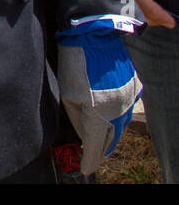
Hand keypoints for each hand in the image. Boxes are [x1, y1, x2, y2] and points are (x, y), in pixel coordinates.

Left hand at [58, 23, 142, 173]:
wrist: (95, 36)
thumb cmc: (75, 63)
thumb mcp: (68, 94)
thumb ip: (78, 118)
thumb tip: (85, 133)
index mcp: (101, 114)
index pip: (96, 146)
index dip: (90, 160)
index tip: (85, 168)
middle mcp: (120, 110)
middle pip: (111, 137)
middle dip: (101, 148)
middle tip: (91, 155)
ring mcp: (130, 99)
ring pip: (121, 124)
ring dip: (110, 131)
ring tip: (98, 138)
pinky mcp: (135, 87)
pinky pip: (126, 108)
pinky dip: (116, 115)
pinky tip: (107, 114)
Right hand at [122, 0, 174, 28]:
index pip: (146, 5)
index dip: (160, 15)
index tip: (170, 23)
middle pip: (134, 14)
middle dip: (149, 19)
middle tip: (160, 21)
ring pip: (122, 13)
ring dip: (136, 16)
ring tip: (145, 17)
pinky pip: (112, 7)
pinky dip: (122, 10)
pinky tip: (124, 7)